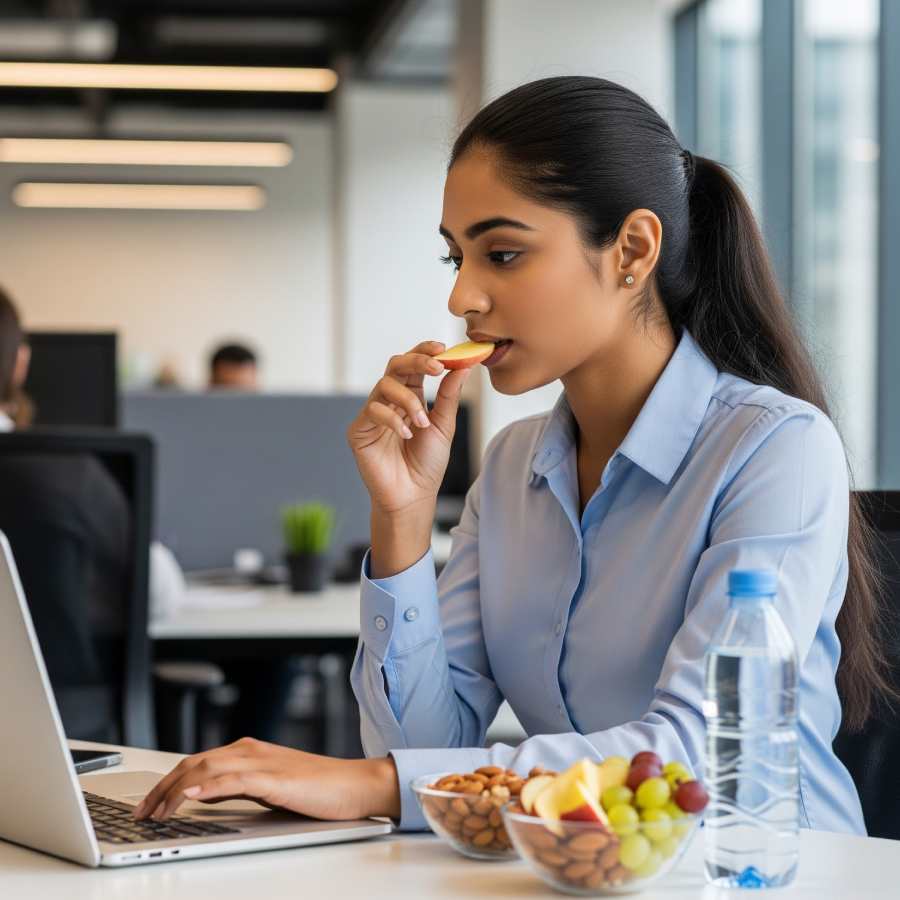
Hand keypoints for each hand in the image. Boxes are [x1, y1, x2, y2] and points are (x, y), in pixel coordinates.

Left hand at [132, 737, 400, 821]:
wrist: (355, 785)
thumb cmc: (318, 790)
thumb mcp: (268, 788)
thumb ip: (239, 787)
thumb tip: (205, 800)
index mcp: (248, 752)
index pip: (197, 763)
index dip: (168, 783)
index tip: (148, 805)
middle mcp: (250, 751)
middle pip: (194, 764)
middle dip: (162, 788)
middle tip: (141, 813)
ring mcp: (262, 762)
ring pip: (207, 770)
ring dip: (176, 791)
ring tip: (156, 812)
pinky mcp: (274, 778)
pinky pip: (234, 780)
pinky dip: (208, 788)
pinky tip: (190, 799)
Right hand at [346, 341, 472, 517]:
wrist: (413, 496)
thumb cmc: (427, 464)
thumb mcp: (444, 426)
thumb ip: (449, 396)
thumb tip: (463, 366)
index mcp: (410, 396)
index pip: (414, 364)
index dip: (425, 351)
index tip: (443, 348)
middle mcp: (389, 400)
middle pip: (396, 365)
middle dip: (417, 361)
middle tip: (437, 367)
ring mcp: (373, 414)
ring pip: (385, 385)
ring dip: (409, 400)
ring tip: (422, 423)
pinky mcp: (359, 430)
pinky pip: (373, 410)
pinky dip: (393, 419)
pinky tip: (406, 435)